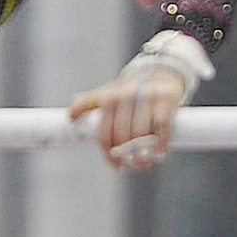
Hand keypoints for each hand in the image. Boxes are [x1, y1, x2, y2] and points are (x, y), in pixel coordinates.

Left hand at [68, 58, 191, 171]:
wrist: (161, 72)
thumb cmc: (130, 91)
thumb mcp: (107, 94)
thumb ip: (87, 104)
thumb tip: (70, 117)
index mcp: (109, 98)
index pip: (105, 134)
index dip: (109, 154)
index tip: (117, 165)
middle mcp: (126, 96)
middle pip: (123, 137)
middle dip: (128, 156)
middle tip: (134, 165)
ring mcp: (147, 97)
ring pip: (141, 134)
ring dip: (144, 155)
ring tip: (146, 163)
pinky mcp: (166, 99)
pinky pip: (161, 127)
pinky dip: (160, 143)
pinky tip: (159, 153)